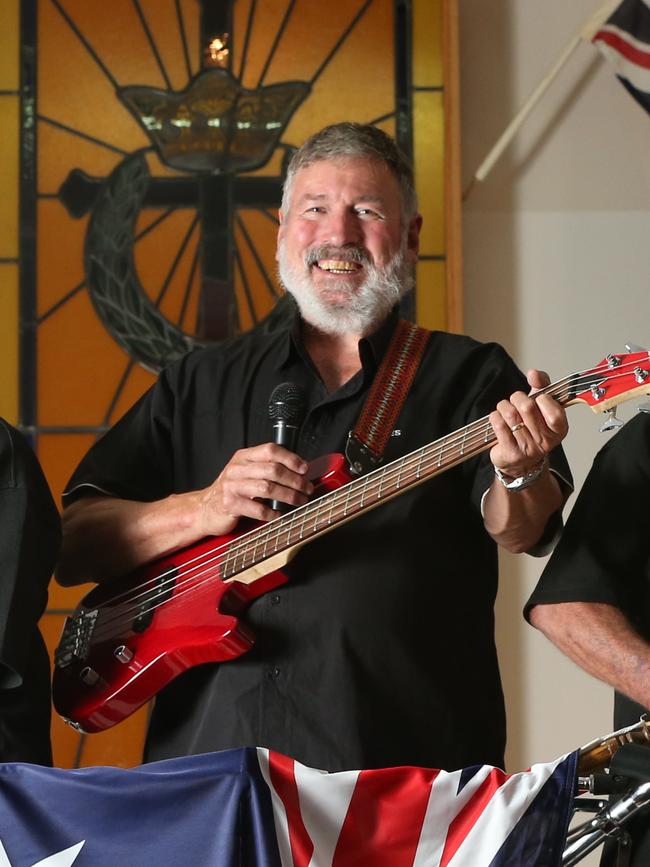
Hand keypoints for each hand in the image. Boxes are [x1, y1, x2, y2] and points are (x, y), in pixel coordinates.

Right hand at [196, 443, 313, 534]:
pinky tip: (278, 515)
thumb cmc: (231, 490)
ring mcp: (232, 486)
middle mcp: (237, 469)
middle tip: (307, 488)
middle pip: (273, 470)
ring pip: (267, 488)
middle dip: (295, 480)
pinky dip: (272, 513)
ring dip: (288, 495)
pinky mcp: (230, 504)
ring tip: (299, 501)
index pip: (270, 450)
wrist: (204, 508)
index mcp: (243, 457)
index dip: (290, 458)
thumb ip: (265, 468)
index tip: (304, 469)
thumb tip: (298, 471)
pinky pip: (257, 509)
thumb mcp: (245, 472)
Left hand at [489, 368, 567, 478]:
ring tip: (505, 410)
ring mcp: (528, 448)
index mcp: (559, 429)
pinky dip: (495, 417)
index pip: (555, 410)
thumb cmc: (531, 428)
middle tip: (516, 401)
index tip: (537, 398)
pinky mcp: (511, 452)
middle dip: (517, 398)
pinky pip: (498, 424)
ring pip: (510, 414)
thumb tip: (534, 373)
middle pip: (528, 407)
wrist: (519, 462)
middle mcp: (546, 441)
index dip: (542, 399)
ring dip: (503, 406)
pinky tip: (498, 420)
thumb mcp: (541, 405)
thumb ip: (542, 385)